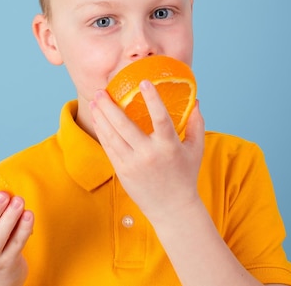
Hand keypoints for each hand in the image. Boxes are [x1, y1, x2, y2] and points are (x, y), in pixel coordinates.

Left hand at [89, 79, 204, 221]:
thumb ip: (196, 124)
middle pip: (125, 126)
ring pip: (112, 136)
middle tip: (101, 90)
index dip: (153, 100)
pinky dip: (102, 131)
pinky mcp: (122, 171)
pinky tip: (98, 118)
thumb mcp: (196, 149)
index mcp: (169, 147)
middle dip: (110, 106)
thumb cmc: (185, 176)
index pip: (160, 119)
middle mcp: (149, 155)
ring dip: (101, 116)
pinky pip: (109, 147)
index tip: (144, 82)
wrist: (172, 209)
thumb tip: (195, 101)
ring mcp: (133, 164)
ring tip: (95, 100)